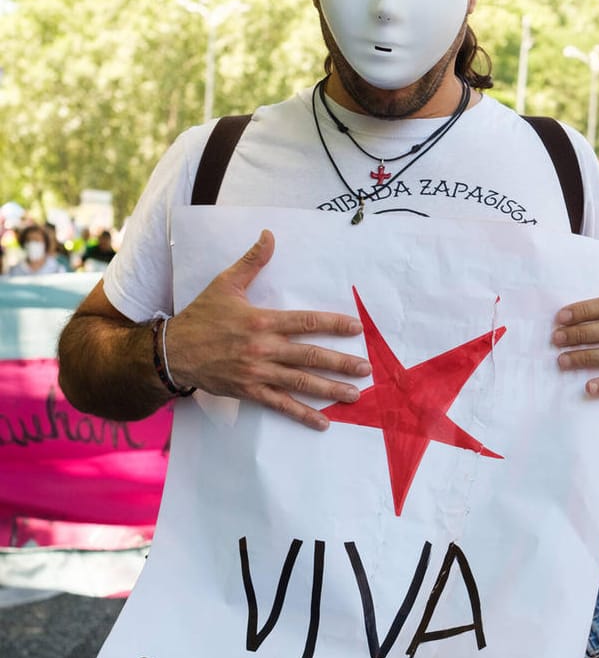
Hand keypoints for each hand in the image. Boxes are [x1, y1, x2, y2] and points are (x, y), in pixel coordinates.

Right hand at [165, 230, 367, 429]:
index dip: (334, 325)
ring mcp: (258, 373)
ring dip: (330, 389)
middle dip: (341, 362)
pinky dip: (302, 414)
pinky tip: (323, 422)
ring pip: (300, 383)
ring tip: (354, 395)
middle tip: (366, 368)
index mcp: (262, 321)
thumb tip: (269, 235)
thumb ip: (252, 261)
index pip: (306, 322)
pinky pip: (280, 405)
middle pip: (310, 356)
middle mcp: (263, 349)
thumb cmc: (202, 316)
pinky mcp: (250, 391)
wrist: (172, 352)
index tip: (356, 328)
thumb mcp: (225, 284)